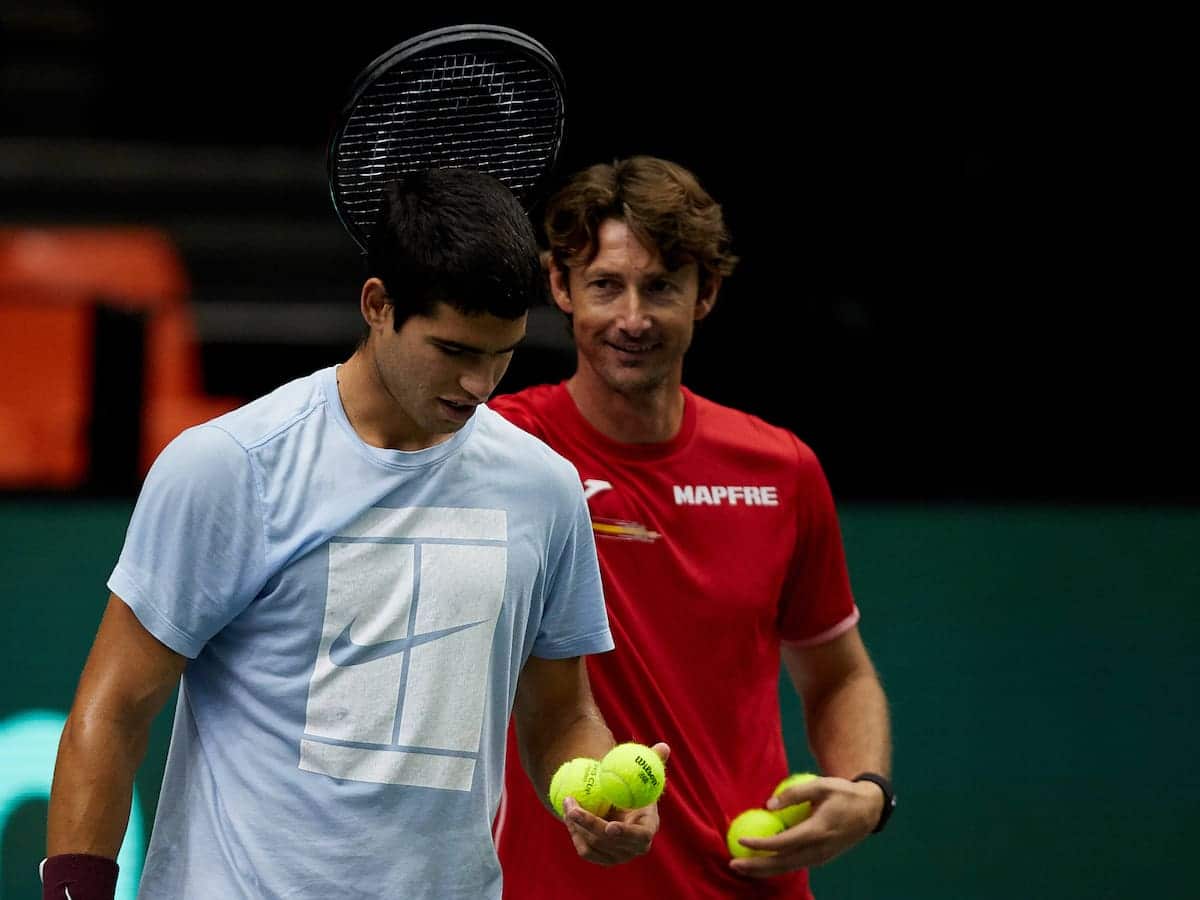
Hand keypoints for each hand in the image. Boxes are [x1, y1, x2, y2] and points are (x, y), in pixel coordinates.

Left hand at [562, 742, 669, 865]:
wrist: (615, 804)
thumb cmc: (631, 785)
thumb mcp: (640, 771)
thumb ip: (652, 760)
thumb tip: (663, 746)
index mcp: (648, 828)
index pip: (639, 836)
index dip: (626, 833)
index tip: (610, 826)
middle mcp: (634, 847)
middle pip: (610, 842)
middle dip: (590, 824)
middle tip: (573, 807)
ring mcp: (617, 856)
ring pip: (594, 845)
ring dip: (577, 825)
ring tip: (567, 802)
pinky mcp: (602, 858)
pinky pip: (585, 849)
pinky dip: (575, 833)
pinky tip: (568, 815)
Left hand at [729, 775, 880, 876]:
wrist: (870, 810)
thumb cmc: (843, 793)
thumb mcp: (820, 785)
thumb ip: (794, 793)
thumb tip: (768, 805)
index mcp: (818, 831)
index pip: (783, 843)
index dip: (761, 844)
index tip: (741, 841)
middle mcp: (819, 849)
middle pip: (782, 864)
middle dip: (756, 867)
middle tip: (733, 864)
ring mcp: (821, 857)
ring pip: (788, 868)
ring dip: (763, 870)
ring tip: (741, 868)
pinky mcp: (822, 858)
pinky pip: (795, 865)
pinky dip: (777, 866)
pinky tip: (762, 862)